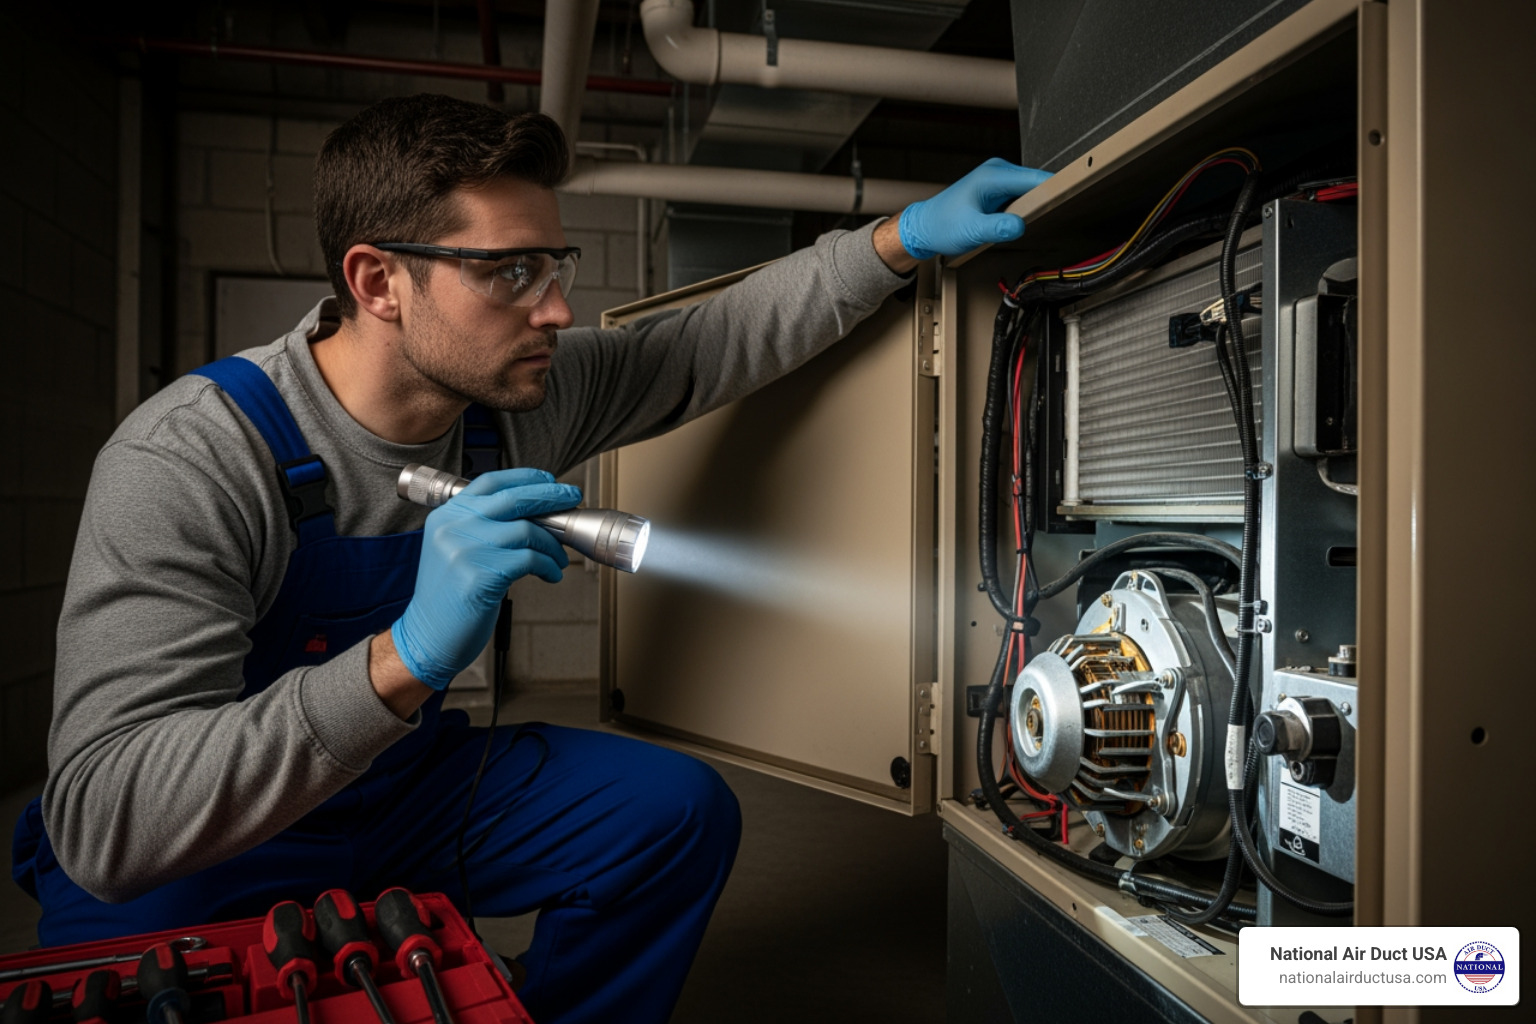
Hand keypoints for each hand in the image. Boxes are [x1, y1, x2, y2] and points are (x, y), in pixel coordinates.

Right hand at [391, 468, 581, 689]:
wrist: (428, 635)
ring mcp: (465, 549)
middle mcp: (453, 526)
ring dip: (552, 546)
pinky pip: (530, 560)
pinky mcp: (480, 575)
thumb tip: (535, 512)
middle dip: (551, 497)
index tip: (549, 481)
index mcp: (447, 516)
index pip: (491, 482)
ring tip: (558, 559)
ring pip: (527, 531)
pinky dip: (548, 566)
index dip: (525, 477)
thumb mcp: (456, 549)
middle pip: (514, 499)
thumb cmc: (449, 596)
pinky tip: (551, 574)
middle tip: (572, 499)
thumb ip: (484, 526)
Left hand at [897, 157, 1051, 259]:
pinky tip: (1027, 218)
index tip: (1072, 197)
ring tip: (1044, 217)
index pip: (1035, 178)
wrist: (926, 227)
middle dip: (1049, 196)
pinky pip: (1022, 195)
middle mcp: (998, 171)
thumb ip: (996, 228)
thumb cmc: (942, 225)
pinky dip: (1028, 205)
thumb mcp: (971, 230)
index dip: (1056, 188)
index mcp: (993, 175)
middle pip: (1037, 181)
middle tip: (1061, 213)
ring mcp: (999, 179)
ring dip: (1038, 202)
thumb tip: (1019, 226)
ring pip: (1030, 189)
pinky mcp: (999, 189)